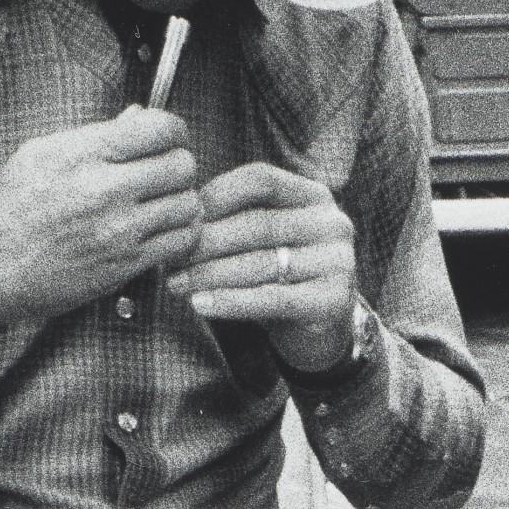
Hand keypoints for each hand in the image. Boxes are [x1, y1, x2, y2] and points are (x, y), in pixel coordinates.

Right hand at [0, 107, 198, 331]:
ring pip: (188, 204)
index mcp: (83, 154)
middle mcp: (104, 190)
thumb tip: (136, 116)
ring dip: (182, 201)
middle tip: (167, 173)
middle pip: (182, 165)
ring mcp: (118, 230)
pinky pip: (180, 241)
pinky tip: (163, 230)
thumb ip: (95, 134)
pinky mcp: (125, 264)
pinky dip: (180, 234)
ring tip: (164, 203)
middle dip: (179, 165)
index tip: (169, 139)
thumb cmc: (11, 209)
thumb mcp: (41, 154)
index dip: (174, 130)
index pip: (159, 129)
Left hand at [167, 165, 356, 373]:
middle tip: (171, 258)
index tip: (183, 218)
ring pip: (261, 263)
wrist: (323, 329)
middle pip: (258, 224)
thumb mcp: (266, 239)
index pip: (261, 179)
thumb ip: (236, 221)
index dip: (217, 194)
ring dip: (210, 274)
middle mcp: (333, 223)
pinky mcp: (332, 300)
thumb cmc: (283, 276)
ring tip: (177, 284)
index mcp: (315, 195)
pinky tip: (201, 304)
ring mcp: (337, 262)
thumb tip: (178, 218)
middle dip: (207, 241)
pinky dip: (230, 302)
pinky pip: (271, 299)